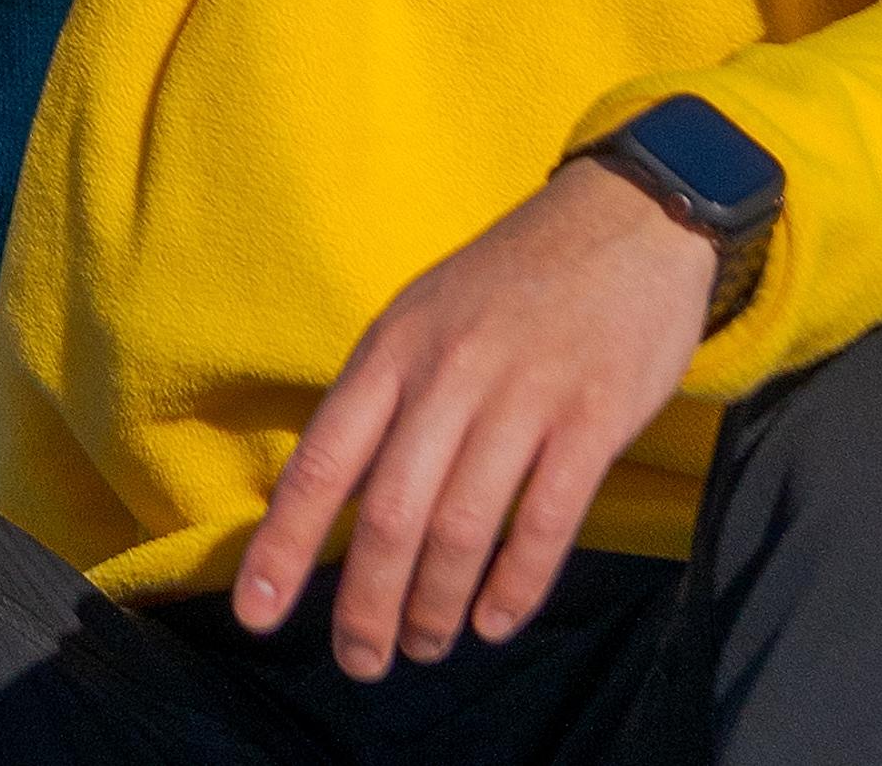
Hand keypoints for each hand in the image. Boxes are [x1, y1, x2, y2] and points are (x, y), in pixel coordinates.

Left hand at [230, 166, 715, 678]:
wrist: (626, 219)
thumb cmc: (514, 279)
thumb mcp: (427, 315)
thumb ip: (390, 397)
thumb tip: (344, 492)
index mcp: (392, 350)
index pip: (323, 462)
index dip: (284, 543)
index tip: (255, 612)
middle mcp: (446, 375)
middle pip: (389, 513)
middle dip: (365, 601)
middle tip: (358, 662)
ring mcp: (522, 396)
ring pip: (461, 527)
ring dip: (437, 604)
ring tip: (425, 647)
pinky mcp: (594, 418)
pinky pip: (545, 520)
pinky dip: (516, 584)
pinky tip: (495, 623)